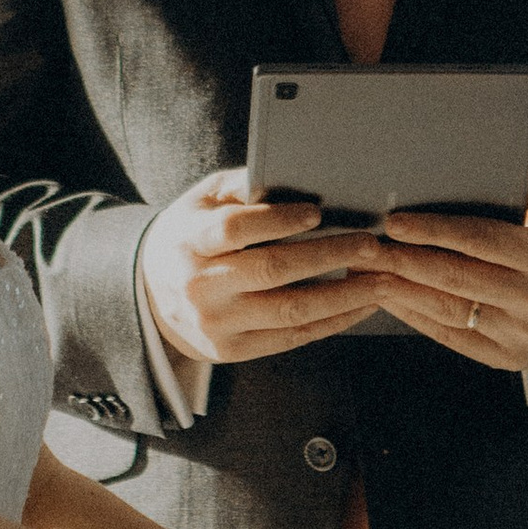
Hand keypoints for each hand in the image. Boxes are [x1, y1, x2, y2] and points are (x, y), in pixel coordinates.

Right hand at [138, 170, 389, 365]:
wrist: (147, 297)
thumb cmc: (189, 236)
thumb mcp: (201, 202)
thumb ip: (242, 187)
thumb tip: (299, 177)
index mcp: (190, 241)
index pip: (235, 229)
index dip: (278, 219)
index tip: (318, 211)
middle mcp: (201, 286)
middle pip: (272, 270)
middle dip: (329, 255)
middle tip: (370, 242)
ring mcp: (217, 323)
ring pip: (290, 310)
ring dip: (343, 295)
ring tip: (381, 279)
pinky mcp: (232, 350)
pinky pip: (292, 337)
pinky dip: (332, 322)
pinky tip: (360, 305)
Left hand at [365, 165, 527, 382]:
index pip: (480, 240)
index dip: (434, 230)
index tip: (395, 221)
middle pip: (455, 276)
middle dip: (405, 260)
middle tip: (367, 246)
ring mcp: (519, 334)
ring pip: (448, 308)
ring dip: (402, 290)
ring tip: (367, 272)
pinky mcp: (503, 358)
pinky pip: (450, 335)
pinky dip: (416, 316)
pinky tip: (391, 298)